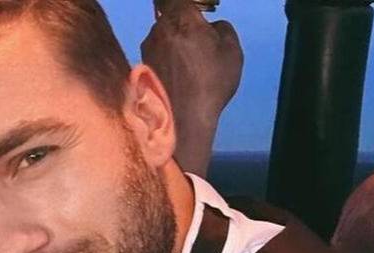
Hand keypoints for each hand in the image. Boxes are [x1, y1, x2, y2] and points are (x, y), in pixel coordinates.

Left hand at [142, 0, 242, 173]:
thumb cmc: (210, 84)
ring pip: (161, 37)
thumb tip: (211, 27)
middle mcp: (158, 29)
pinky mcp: (141, 66)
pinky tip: (177, 77)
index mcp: (181, 18)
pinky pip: (156, 55)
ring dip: (173, 44)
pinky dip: (165, 61)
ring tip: (189, 66)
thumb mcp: (232, 51)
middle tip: (198, 43)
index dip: (190, 5)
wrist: (182, 120)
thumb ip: (222, 29)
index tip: (199, 14)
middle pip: (169, 16)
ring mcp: (147, 48)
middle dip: (182, 25)